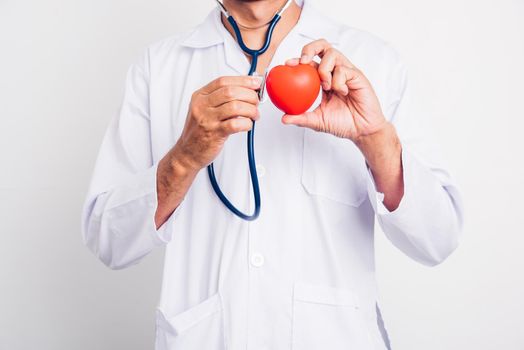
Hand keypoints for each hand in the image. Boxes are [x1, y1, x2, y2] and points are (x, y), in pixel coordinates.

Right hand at [155, 75, 261, 227]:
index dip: (242, 80)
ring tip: (254, 115)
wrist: (187, 153)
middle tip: (256, 101)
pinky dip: (246, 123)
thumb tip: (245, 90)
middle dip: (249, 95)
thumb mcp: (204, 110)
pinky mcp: (214, 134)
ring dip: (250, 110)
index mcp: (200, 96)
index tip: (255, 83)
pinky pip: (236, 124)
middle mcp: (202, 106)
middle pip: (230, 92)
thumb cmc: (198, 132)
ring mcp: (207, 120)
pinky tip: (247, 125)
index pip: (223, 82)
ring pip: (235, 107)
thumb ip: (220, 99)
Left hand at [283, 39, 387, 140]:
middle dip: (310, 48)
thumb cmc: (343, 123)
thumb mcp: (317, 121)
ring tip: (326, 86)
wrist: (362, 130)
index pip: (310, 62)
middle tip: (303, 62)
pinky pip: (343, 69)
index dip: (298, 59)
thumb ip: (301, 118)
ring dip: (324, 69)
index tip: (287, 64)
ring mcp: (346, 72)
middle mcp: (334, 71)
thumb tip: (284, 118)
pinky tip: (342, 92)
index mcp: (324, 79)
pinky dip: (338, 81)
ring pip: (332, 53)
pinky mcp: (357, 75)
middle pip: (322, 47)